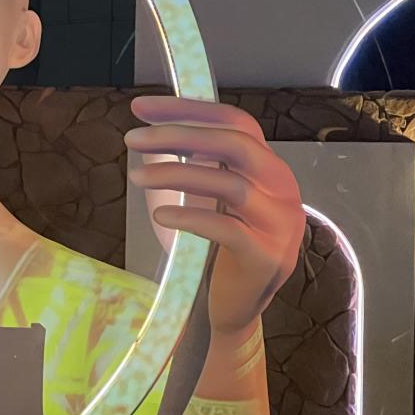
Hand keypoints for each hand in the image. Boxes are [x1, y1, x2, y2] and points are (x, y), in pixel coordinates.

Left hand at [124, 95, 303, 334]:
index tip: (140, 107)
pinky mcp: (268, 257)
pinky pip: (227, 229)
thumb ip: (185, 167)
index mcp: (267, 169)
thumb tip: (147, 136)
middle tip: (133, 138)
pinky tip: (161, 214)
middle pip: (237, 144)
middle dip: (180, 134)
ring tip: (136, 176)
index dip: (189, 109)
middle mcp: (282, 190)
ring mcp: (280, 224)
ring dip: (176, 175)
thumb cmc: (213, 249)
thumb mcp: (199, 199)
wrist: (232, 307)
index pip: (235, 123)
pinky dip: (189, 217)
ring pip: (230, 184)